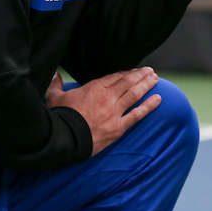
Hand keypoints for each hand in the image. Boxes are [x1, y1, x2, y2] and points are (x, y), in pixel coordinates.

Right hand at [46, 68, 160, 155]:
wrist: (65, 139)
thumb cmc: (60, 117)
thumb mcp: (55, 97)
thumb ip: (56, 83)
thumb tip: (53, 72)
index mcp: (94, 88)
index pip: (115, 77)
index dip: (126, 73)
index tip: (134, 70)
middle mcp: (107, 97)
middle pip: (128, 82)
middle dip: (141, 75)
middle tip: (150, 71)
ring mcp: (114, 112)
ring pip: (135, 94)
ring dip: (147, 85)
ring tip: (156, 79)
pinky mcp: (118, 127)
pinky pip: (137, 114)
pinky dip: (149, 106)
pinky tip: (158, 99)